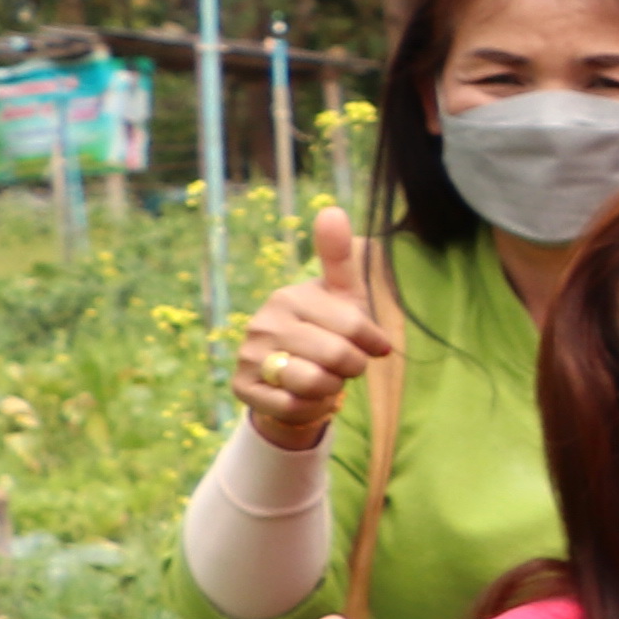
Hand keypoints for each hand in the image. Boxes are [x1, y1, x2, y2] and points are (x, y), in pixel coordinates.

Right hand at [231, 205, 402, 455]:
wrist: (293, 379)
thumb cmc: (326, 332)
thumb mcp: (341, 296)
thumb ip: (339, 258)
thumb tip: (332, 210)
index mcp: (289, 297)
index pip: (353, 325)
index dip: (373, 343)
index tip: (376, 346)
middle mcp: (262, 323)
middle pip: (337, 357)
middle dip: (352, 368)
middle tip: (344, 365)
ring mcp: (248, 357)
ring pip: (315, 384)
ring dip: (332, 389)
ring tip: (326, 379)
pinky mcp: (242, 389)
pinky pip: (296, 408)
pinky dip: (314, 409)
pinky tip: (311, 398)